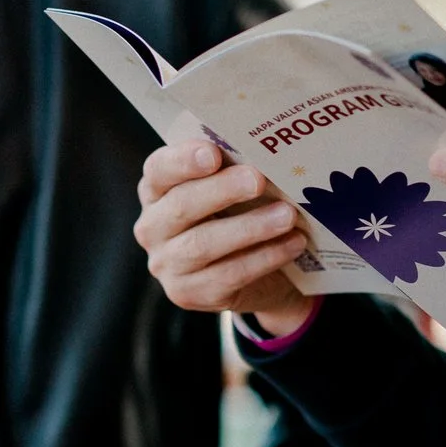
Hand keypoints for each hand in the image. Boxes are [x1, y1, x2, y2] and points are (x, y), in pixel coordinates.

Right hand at [134, 140, 313, 334]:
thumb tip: (267, 153)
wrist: (252, 276)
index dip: (183, 160)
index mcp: (157, 191)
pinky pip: (228, 275)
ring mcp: (167, 264)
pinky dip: (265, 258)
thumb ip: (234, 170)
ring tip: (287, 215)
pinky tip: (293, 243)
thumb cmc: (237, 216)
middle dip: (223, 190)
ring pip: (203, 244)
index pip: (158, 170)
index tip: (213, 153)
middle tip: (258, 179)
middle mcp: (152, 227)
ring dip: (250, 227)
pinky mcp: (188, 294)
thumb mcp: (231, 191)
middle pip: (182, 205)